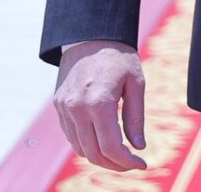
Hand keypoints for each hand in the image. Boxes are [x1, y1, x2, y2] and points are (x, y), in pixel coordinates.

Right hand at [54, 40, 146, 171]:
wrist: (90, 35)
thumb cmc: (119, 57)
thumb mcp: (136, 83)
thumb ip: (135, 117)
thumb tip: (138, 147)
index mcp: (99, 102)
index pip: (111, 147)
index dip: (126, 162)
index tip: (142, 165)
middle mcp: (77, 108)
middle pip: (93, 153)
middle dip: (114, 164)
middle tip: (132, 164)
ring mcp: (64, 108)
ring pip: (79, 148)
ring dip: (99, 157)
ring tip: (119, 155)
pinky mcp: (58, 106)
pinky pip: (71, 135)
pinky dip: (86, 145)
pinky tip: (102, 142)